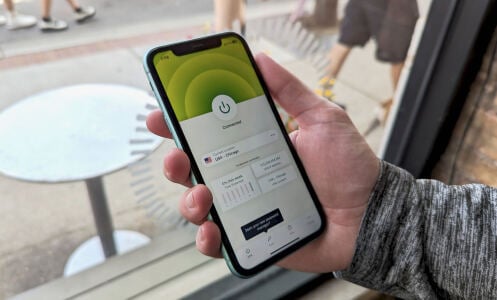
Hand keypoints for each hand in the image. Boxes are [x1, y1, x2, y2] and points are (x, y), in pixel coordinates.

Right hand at [146, 53, 379, 272]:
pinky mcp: (251, 238)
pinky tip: (212, 230)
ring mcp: (245, 208)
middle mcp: (243, 176)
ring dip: (189, 200)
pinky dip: (206, 238)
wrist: (369, 214)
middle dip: (175, 162)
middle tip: (179, 156)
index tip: (162, 116)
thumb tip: (261, 60)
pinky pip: (218, 241)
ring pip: (199, 205)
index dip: (180, 125)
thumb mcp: (322, 118)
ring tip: (203, 195)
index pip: (208, 134)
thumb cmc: (348, 167)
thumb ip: (291, 91)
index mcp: (253, 147)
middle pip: (195, 170)